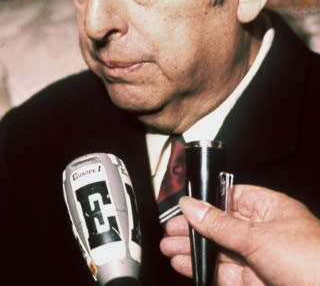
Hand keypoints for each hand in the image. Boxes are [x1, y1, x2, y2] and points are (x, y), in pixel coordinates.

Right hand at [160, 185, 319, 285]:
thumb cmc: (314, 262)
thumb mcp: (259, 237)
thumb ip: (220, 224)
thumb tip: (192, 206)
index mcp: (272, 210)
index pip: (231, 197)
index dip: (206, 200)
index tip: (182, 205)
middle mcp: (265, 233)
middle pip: (220, 226)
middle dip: (193, 228)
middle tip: (169, 231)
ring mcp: (259, 259)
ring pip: (218, 250)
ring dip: (192, 249)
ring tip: (169, 249)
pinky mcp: (253, 282)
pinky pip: (221, 272)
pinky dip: (201, 268)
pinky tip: (184, 264)